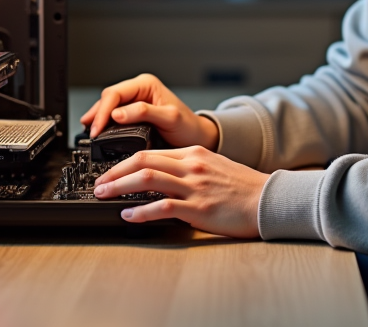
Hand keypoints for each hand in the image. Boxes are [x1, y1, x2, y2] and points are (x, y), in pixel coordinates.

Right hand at [80, 73, 218, 149]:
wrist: (197, 137)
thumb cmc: (188, 126)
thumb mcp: (169, 118)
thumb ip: (144, 113)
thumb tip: (117, 114)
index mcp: (146, 84)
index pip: (115, 93)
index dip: (103, 111)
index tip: (97, 128)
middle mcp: (139, 90)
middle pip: (108, 98)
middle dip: (97, 114)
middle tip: (90, 132)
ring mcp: (135, 101)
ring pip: (108, 106)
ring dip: (98, 118)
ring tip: (89, 131)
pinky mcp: (134, 113)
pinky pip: (114, 115)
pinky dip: (104, 122)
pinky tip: (98, 130)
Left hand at [92, 145, 267, 237]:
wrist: (269, 200)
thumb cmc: (243, 187)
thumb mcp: (214, 165)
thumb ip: (188, 166)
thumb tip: (161, 175)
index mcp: (193, 153)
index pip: (150, 151)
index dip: (124, 162)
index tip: (110, 172)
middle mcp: (191, 166)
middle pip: (142, 161)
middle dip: (114, 172)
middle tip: (98, 183)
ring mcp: (194, 186)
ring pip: (147, 179)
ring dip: (119, 187)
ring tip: (103, 195)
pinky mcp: (198, 209)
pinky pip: (162, 206)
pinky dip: (141, 210)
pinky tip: (128, 214)